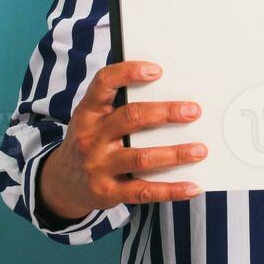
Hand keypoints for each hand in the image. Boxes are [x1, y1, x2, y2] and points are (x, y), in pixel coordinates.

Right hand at [38, 60, 204, 220]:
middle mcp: (91, 137)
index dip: (129, 73)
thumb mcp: (92, 119)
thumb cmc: (89, 141)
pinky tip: (192, 187)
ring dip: (175, 154)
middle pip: (131, 118)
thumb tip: (168, 95)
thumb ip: (119, 106)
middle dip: (166, 113)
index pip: (104, 83)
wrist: (62, 183)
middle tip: (193, 111)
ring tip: (200, 150)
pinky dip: (172, 190)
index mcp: (88, 113)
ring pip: (142, 158)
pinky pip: (145, 191)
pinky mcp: (108, 193)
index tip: (157, 70)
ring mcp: (99, 167)